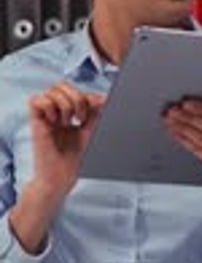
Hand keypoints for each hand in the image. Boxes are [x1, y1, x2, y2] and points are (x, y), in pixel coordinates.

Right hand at [30, 82, 105, 199]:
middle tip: (81, 118)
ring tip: (68, 122)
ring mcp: (45, 116)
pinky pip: (36, 100)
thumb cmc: (76, 158)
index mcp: (68, 112)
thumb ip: (96, 113)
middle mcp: (55, 112)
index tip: (99, 107)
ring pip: (52, 90)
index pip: (75, 90)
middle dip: (77, 97)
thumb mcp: (91, 130)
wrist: (63, 178)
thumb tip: (104, 96)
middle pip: (62, 85)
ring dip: (66, 104)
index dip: (88, 96)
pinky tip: (55, 122)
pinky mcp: (36, 123)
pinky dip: (49, 106)